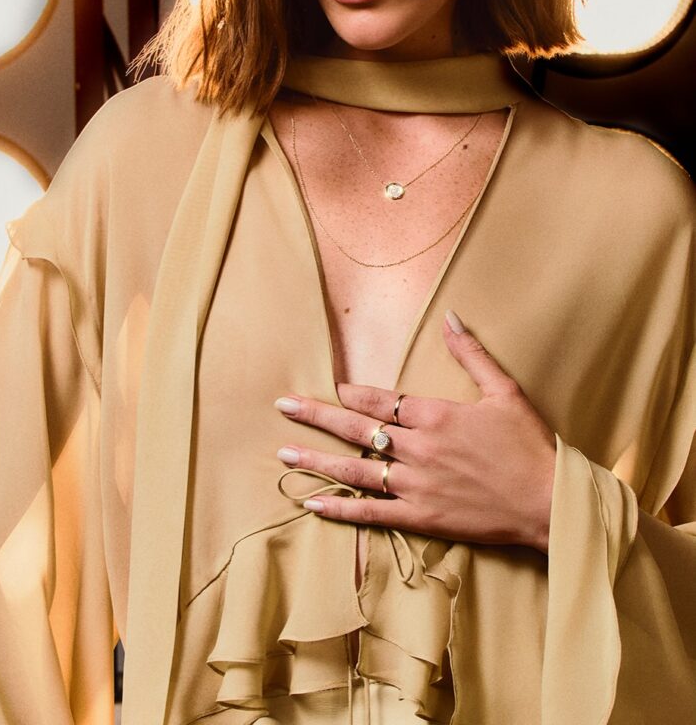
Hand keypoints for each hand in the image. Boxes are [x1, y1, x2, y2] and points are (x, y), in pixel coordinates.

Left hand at [275, 310, 555, 552]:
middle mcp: (418, 448)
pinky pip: (371, 514)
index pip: (381, 400)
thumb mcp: (504, 390)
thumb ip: (471, 353)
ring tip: (284, 451)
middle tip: (282, 406)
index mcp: (435, 415)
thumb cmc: (529, 445)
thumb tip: (450, 315)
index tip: (333, 387)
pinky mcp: (421, 517)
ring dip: (317, 460)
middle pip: (357, 429)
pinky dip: (340, 509)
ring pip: (355, 470)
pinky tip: (312, 503)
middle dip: (316, 415)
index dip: (353, 394)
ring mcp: (416, 485)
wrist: (549, 502)